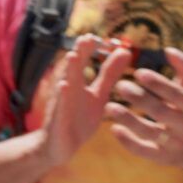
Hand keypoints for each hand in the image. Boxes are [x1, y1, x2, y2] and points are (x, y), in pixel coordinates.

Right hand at [39, 35, 131, 168]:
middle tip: (87, 37)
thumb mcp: (98, 95)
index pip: (84, 61)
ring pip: (63, 83)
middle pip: (73, 67)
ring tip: (73, 55)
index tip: (100, 35)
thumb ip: (109, 74)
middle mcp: (68, 90)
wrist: (61, 147)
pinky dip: (60, 96)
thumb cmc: (79, 119)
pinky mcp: (57, 119)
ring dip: (67, 70)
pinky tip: (64, 86)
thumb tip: (124, 51)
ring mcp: (61, 104)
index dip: (90, 48)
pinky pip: (58, 107)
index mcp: (79, 84)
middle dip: (79, 52)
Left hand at [107, 48, 182, 170]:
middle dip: (140, 99)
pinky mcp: (161, 157)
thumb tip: (169, 50)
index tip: (139, 72)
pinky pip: (143, 151)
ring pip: (149, 132)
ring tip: (109, 106)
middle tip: (119, 85)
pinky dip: (128, 141)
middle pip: (162, 112)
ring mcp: (173, 143)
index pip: (177, 94)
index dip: (159, 84)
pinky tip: (114, 129)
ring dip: (128, 119)